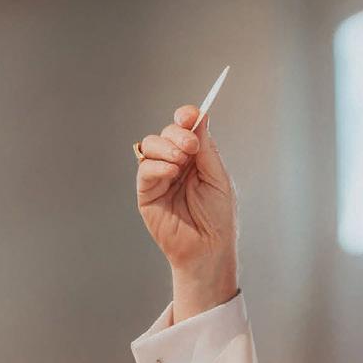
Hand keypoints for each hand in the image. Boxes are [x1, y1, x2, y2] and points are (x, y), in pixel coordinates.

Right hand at [135, 105, 237, 321]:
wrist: (208, 248)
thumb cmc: (218, 218)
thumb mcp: (218, 177)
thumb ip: (206, 148)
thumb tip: (199, 117)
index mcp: (195, 158)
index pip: (185, 129)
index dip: (185, 117)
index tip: (189, 115)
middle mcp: (175, 164)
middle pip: (165, 133)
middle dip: (177, 134)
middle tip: (191, 147)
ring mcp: (159, 177)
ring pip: (150, 146)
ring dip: (166, 147)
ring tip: (181, 163)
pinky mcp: (147, 193)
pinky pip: (144, 170)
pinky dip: (157, 165)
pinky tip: (171, 172)